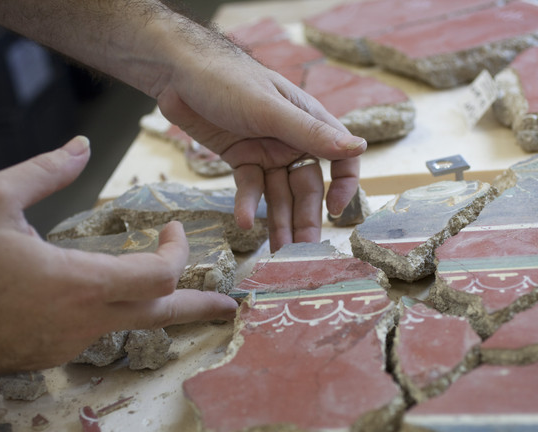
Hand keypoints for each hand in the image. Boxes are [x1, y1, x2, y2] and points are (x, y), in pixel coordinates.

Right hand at [0, 136, 236, 373]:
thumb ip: (43, 172)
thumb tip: (82, 145)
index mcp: (79, 283)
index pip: (158, 276)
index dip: (178, 253)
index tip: (174, 232)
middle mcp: (86, 320)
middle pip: (164, 314)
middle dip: (201, 306)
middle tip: (231, 306)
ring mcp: (73, 343)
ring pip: (135, 326)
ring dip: (160, 307)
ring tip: (182, 298)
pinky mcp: (57, 354)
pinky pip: (102, 333)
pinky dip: (118, 313)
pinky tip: (111, 299)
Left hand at [155, 34, 365, 250]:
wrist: (178, 74)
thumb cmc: (229, 79)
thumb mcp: (271, 110)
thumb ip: (312, 133)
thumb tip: (359, 147)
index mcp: (310, 123)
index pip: (341, 158)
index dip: (343, 186)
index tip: (336, 211)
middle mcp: (292, 141)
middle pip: (306, 187)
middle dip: (305, 218)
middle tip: (303, 251)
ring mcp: (266, 152)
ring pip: (279, 194)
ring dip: (279, 222)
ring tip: (278, 251)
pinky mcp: (241, 160)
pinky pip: (249, 188)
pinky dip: (247, 205)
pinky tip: (244, 222)